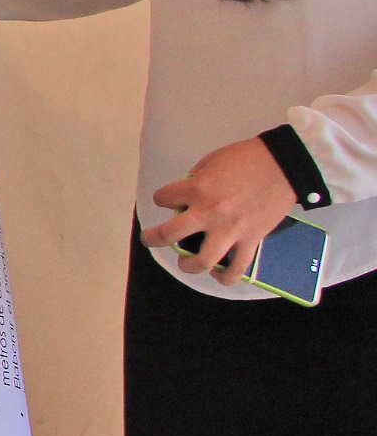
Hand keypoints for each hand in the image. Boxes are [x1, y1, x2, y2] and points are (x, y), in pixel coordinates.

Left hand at [142, 136, 300, 285]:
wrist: (284, 166)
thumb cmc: (247, 158)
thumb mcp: (211, 161)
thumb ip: (195, 180)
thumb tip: (185, 195)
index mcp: (197, 189)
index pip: (163, 198)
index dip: (162, 198)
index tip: (167, 199)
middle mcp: (209, 212)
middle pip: (170, 234)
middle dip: (153, 239)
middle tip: (150, 239)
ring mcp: (231, 230)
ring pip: (203, 260)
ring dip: (188, 265)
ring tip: (185, 262)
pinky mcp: (252, 239)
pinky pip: (238, 267)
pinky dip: (226, 277)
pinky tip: (218, 275)